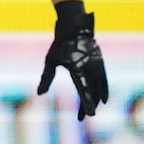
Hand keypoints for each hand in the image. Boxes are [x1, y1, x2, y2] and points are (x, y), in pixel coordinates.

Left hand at [39, 3, 107, 119]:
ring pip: (99, 88)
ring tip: (91, 110)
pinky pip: (104, 80)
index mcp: (78, 70)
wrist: (75, 26)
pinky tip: (103, 100)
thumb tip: (40, 93)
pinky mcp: (100, 63)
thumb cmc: (60, 44)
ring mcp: (97, 66)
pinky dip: (104, 90)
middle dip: (89, 106)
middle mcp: (90, 69)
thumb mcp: (50, 60)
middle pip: (92, 92)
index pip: (83, 91)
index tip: (88, 115)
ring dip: (96, 100)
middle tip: (83, 117)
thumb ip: (47, 78)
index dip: (86, 104)